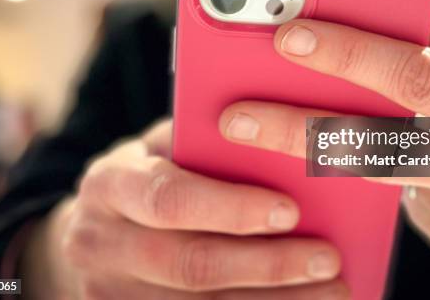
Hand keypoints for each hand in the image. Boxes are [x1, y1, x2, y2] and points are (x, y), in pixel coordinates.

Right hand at [21, 119, 346, 299]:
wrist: (97, 230)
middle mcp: (99, 243)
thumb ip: (200, 144)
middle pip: (190, 264)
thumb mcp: (160, 148)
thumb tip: (276, 149)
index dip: (231, 208)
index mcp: (109, 185)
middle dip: (266, 265)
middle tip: (326, 259)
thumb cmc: (148, 176)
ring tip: (331, 291)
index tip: (290, 211)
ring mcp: (108, 292)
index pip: (169, 199)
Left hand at [218, 19, 429, 256]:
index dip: (351, 56)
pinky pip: (381, 202)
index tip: (290, 37)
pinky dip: (340, 178)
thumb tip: (407, 25)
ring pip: (366, 181)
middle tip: (237, 118)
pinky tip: (310, 158)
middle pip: (372, 147)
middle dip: (297, 131)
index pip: (414, 78)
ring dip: (304, 155)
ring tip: (254, 133)